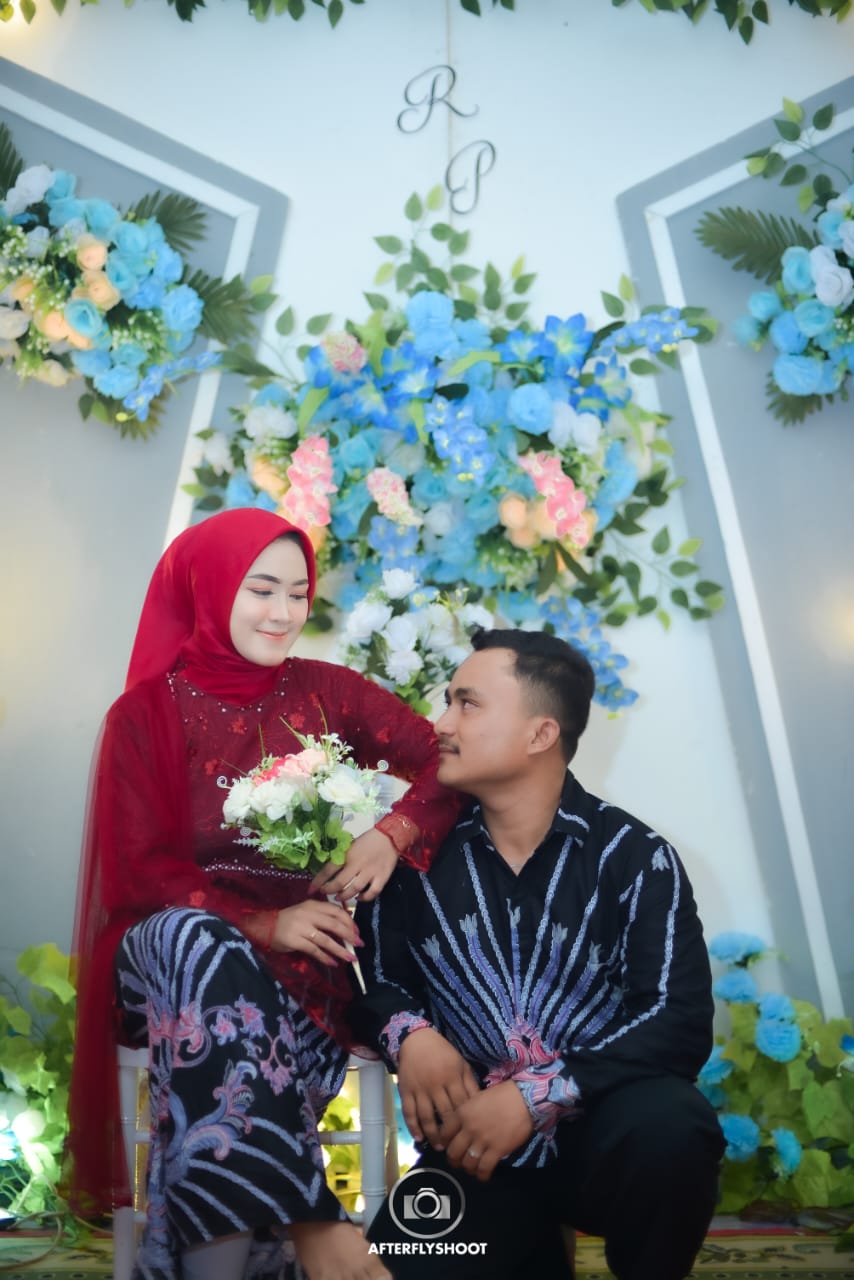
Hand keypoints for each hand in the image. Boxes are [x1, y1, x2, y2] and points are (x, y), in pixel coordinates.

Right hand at [270, 900, 361, 965]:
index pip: (336, 911)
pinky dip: (325, 957)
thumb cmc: (290, 920)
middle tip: (359, 945)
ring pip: (326, 939)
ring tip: (351, 958)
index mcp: (313, 905)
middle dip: (349, 935)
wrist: (265, 926)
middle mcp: (308, 914)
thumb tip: (347, 923)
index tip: (357, 932)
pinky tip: (333, 963)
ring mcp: (301, 927)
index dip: (350, 922)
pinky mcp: (295, 940)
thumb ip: (324, 915)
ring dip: (341, 950)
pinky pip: (314, 950)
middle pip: (334, 925)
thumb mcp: (307, 912)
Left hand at [311, 827, 397, 902]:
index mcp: (348, 854)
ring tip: (339, 897)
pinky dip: (364, 898)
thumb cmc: (368, 840)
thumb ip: (341, 857)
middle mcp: (358, 864)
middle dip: (329, 891)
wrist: (390, 836)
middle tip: (325, 893)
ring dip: (344, 896)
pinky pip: (372, 892)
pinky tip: (360, 898)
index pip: (328, 870)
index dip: (318, 881)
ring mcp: (371, 872)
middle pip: (339, 883)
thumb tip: (328, 872)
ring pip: (354, 889)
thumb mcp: (350, 846)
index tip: (311, 889)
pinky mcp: (382, 877)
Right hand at [397, 1028, 479, 1149]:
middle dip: (450, 1132)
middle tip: (455, 1147)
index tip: (470, 1134)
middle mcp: (435, 1085)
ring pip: (426, 1116)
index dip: (465, 1121)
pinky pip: (408, 1112)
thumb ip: (470, 1083)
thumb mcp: (460, 1063)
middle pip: (444, 1114)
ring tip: (438, 1147)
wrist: (416, 1040)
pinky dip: (413, 1126)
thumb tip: (480, 1102)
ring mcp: (419, 1089)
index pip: (461, 1105)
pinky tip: (419, 1138)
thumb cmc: (442, 1053)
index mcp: (451, 1077)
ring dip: (432, 1134)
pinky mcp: (405, 1091)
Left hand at [440, 1081, 534, 1181]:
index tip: (448, 1146)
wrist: (523, 1098)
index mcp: (462, 1113)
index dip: (444, 1143)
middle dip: (453, 1160)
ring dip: (467, 1169)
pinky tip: (483, 1175)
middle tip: (457, 1162)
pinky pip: (484, 1169)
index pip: (444, 1134)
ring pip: (467, 1163)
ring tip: (471, 1168)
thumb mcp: (476, 1098)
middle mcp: (469, 1128)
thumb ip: (466, 1112)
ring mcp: (483, 1140)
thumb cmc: (501, 1095)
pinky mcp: (497, 1150)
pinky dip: (482, 1175)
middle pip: (453, 1152)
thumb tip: (460, 1125)